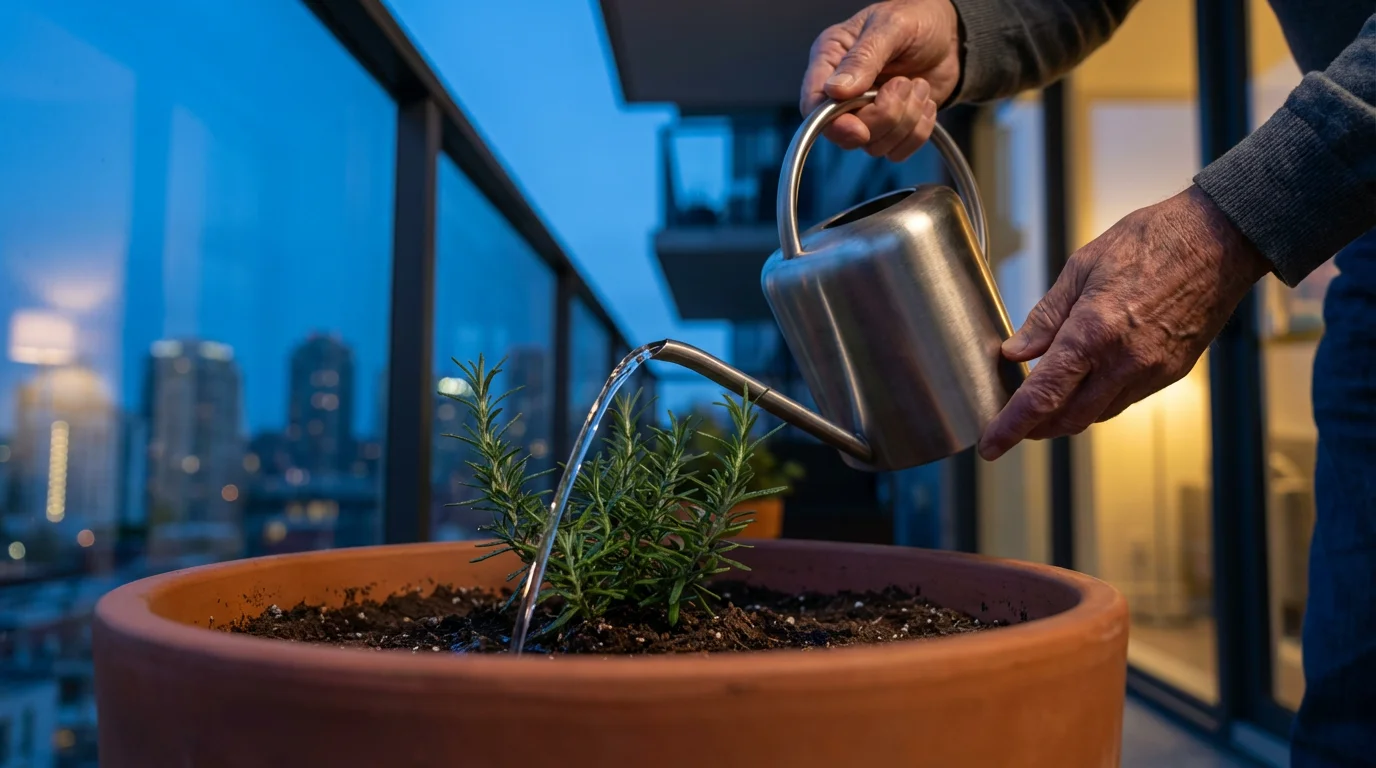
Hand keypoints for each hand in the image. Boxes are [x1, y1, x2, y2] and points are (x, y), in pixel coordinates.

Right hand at [800, 0, 961, 160]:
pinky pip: (897, 151)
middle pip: (847, 131)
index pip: (813, 103)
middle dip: (884, 114)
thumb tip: (836, 90)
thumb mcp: (891, 26)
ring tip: (917, 85)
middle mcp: (843, 91)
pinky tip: (923, 102)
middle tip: (904, 83)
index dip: (833, 123)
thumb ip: (864, 57)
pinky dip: (918, 131)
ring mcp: (866, 113)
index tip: (859, 129)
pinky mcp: (890, 128)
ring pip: (875, 145)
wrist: (952, 35)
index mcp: (831, 59)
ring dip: (907, 118)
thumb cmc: (917, 18)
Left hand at [977, 186, 1272, 460]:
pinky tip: (1086, 386)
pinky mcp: (1172, 372)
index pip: (1042, 396)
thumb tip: (1015, 352)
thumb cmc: (1151, 241)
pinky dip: (1098, 402)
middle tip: (1013, 424)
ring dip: (1067, 417)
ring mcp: (1151, 371)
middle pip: (1068, 418)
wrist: (1219, 239)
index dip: (1011, 426)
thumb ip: (1045, 317)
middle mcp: (1124, 361)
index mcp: (1093, 332)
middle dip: (1036, 428)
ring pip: (1097, 415)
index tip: (991, 445)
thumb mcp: (1081, 267)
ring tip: (1044, 405)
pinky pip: (1125, 401)